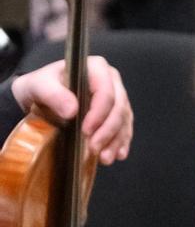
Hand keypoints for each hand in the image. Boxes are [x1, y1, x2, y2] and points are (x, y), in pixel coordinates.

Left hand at [11, 56, 132, 163]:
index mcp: (96, 68)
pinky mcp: (115, 113)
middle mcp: (111, 81)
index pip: (106, 91)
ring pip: (124, 119)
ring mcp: (116, 97)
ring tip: (105, 158)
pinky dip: (121, 142)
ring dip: (116, 140)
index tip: (86, 131)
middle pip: (119, 107)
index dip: (99, 112)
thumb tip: (72, 110)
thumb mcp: (37, 85)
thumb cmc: (38, 86)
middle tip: (94, 148)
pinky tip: (118, 154)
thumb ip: (52, 94)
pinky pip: (124, 127)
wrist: (37, 97)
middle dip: (108, 130)